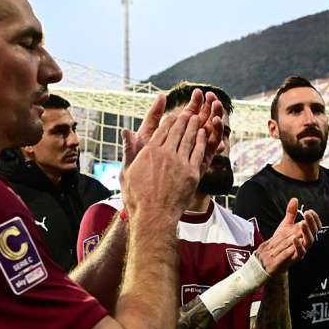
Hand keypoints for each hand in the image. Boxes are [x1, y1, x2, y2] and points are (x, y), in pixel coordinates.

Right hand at [121, 90, 210, 218]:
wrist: (154, 216)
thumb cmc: (137, 198)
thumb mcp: (126, 172)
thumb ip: (128, 150)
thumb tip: (125, 130)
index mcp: (149, 152)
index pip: (161, 130)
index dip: (169, 121)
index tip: (173, 115)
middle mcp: (165, 154)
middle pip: (176, 131)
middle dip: (183, 119)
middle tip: (188, 112)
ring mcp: (180, 162)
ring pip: (189, 139)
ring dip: (193, 126)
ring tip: (196, 118)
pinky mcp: (192, 173)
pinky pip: (198, 152)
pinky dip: (201, 141)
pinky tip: (203, 134)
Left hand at [256, 198, 321, 274]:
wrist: (272, 257)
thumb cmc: (281, 241)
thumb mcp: (285, 225)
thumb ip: (291, 213)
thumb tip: (294, 199)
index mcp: (305, 233)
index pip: (315, 225)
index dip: (315, 218)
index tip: (310, 211)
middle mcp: (305, 241)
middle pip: (314, 232)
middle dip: (312, 222)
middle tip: (307, 213)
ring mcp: (301, 250)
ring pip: (310, 241)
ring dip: (307, 232)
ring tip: (303, 223)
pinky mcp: (294, 258)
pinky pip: (300, 253)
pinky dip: (298, 245)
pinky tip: (294, 238)